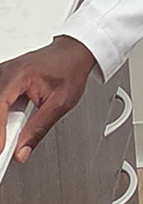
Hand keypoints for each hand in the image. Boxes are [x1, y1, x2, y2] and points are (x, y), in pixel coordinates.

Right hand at [0, 36, 96, 161]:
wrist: (74, 52)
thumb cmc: (70, 70)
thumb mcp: (61, 103)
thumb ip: (39, 128)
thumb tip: (22, 150)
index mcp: (19, 75)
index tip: (1, 149)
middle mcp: (6, 72)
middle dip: (0, 129)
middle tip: (6, 149)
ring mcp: (2, 74)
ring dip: (1, 123)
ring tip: (11, 136)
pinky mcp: (2, 80)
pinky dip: (1, 115)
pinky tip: (9, 124)